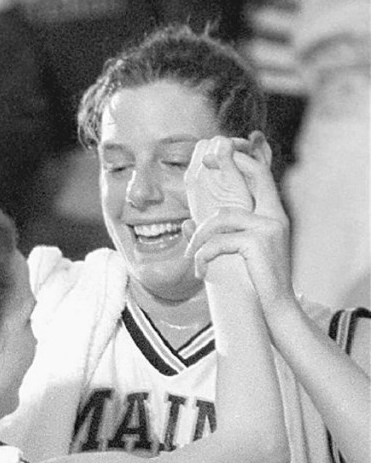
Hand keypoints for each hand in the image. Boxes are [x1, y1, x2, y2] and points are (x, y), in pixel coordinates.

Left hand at [185, 150, 294, 323]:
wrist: (275, 308)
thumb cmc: (256, 282)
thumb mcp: (239, 254)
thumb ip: (221, 234)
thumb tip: (187, 222)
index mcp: (274, 215)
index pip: (262, 176)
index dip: (243, 160)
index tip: (218, 154)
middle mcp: (275, 216)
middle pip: (253, 176)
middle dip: (230, 163)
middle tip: (205, 159)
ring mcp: (269, 227)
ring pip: (221, 217)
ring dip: (199, 238)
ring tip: (191, 257)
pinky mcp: (257, 242)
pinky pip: (218, 241)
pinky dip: (204, 256)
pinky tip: (200, 271)